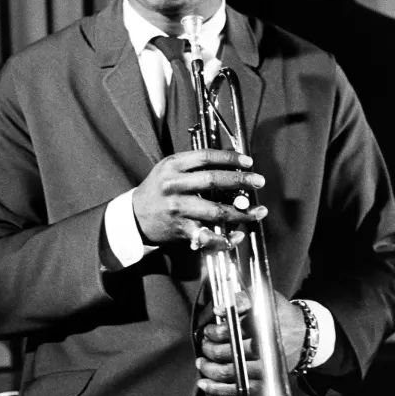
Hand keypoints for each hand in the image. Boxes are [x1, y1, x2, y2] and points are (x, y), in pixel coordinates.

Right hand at [132, 148, 266, 249]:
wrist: (134, 216)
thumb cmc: (158, 189)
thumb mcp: (169, 168)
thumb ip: (194, 163)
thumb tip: (231, 161)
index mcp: (173, 166)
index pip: (205, 157)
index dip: (229, 158)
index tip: (248, 161)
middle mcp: (174, 186)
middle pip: (213, 180)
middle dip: (240, 181)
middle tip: (260, 182)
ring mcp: (178, 209)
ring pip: (216, 210)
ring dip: (241, 212)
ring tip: (259, 211)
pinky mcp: (181, 230)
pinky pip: (208, 236)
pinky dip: (225, 238)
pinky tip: (238, 234)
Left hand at [196, 289, 305, 395]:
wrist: (303, 335)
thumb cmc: (280, 315)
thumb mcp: (264, 298)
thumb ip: (241, 299)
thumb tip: (219, 308)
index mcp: (262, 325)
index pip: (231, 330)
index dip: (215, 331)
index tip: (209, 330)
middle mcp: (263, 347)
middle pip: (226, 352)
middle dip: (209, 348)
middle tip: (205, 343)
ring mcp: (264, 367)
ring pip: (229, 372)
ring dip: (209, 368)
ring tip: (202, 362)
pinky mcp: (265, 382)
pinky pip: (238, 389)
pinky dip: (218, 388)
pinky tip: (206, 383)